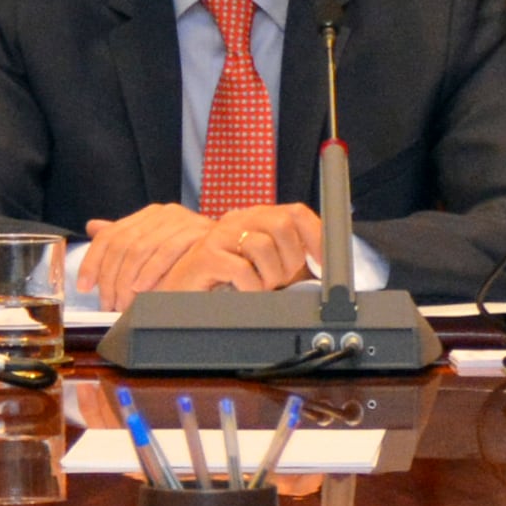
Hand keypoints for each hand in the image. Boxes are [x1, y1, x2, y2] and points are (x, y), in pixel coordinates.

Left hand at [79, 205, 217, 305]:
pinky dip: (152, 272)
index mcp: (150, 215)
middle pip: (123, 244)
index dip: (93, 262)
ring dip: (128, 280)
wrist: (238, 254)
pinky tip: (143, 289)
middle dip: (111, 278)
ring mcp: (183, 221)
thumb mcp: (156, 248)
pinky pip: (168, 251)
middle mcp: (165, 213)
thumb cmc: (193, 258)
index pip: (110, 235)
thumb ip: (126, 238)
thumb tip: (92, 226)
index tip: (84, 287)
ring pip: (141, 248)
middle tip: (108, 304)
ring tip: (124, 303)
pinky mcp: (199, 232)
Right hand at [199, 204, 325, 288]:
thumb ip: (288, 259)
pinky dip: (250, 287)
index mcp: (255, 219)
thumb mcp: (263, 267)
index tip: (324, 262)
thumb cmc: (224, 282)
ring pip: (263, 247)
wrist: (182, 293)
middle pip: (282, 224)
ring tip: (256, 287)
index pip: (294, 212)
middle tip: (278, 279)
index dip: (315, 235)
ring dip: (268, 277)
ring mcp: (220, 235)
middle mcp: (238, 220)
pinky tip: (243, 291)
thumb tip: (322, 267)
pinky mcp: (206, 255)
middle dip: (289, 259)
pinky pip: (243, 270)